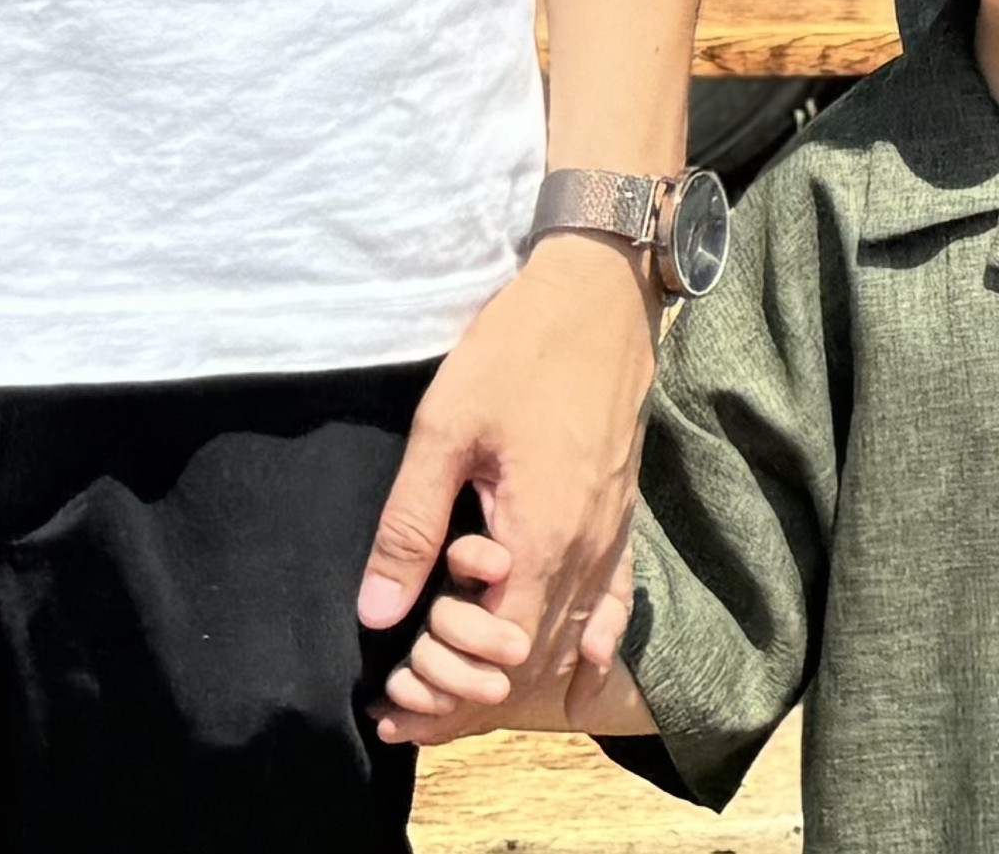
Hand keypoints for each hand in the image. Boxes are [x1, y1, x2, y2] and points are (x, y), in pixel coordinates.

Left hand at [365, 237, 656, 747]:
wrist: (600, 294)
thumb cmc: (518, 351)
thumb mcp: (444, 429)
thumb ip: (410, 526)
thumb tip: (377, 614)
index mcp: (542, 535)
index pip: (498, 650)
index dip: (445, 681)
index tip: (392, 685)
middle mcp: (586, 549)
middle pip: (533, 656)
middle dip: (467, 689)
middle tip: (406, 703)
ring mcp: (612, 533)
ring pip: (571, 636)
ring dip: (514, 672)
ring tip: (451, 692)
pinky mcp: (622, 513)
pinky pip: (616, 600)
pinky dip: (594, 644)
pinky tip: (584, 675)